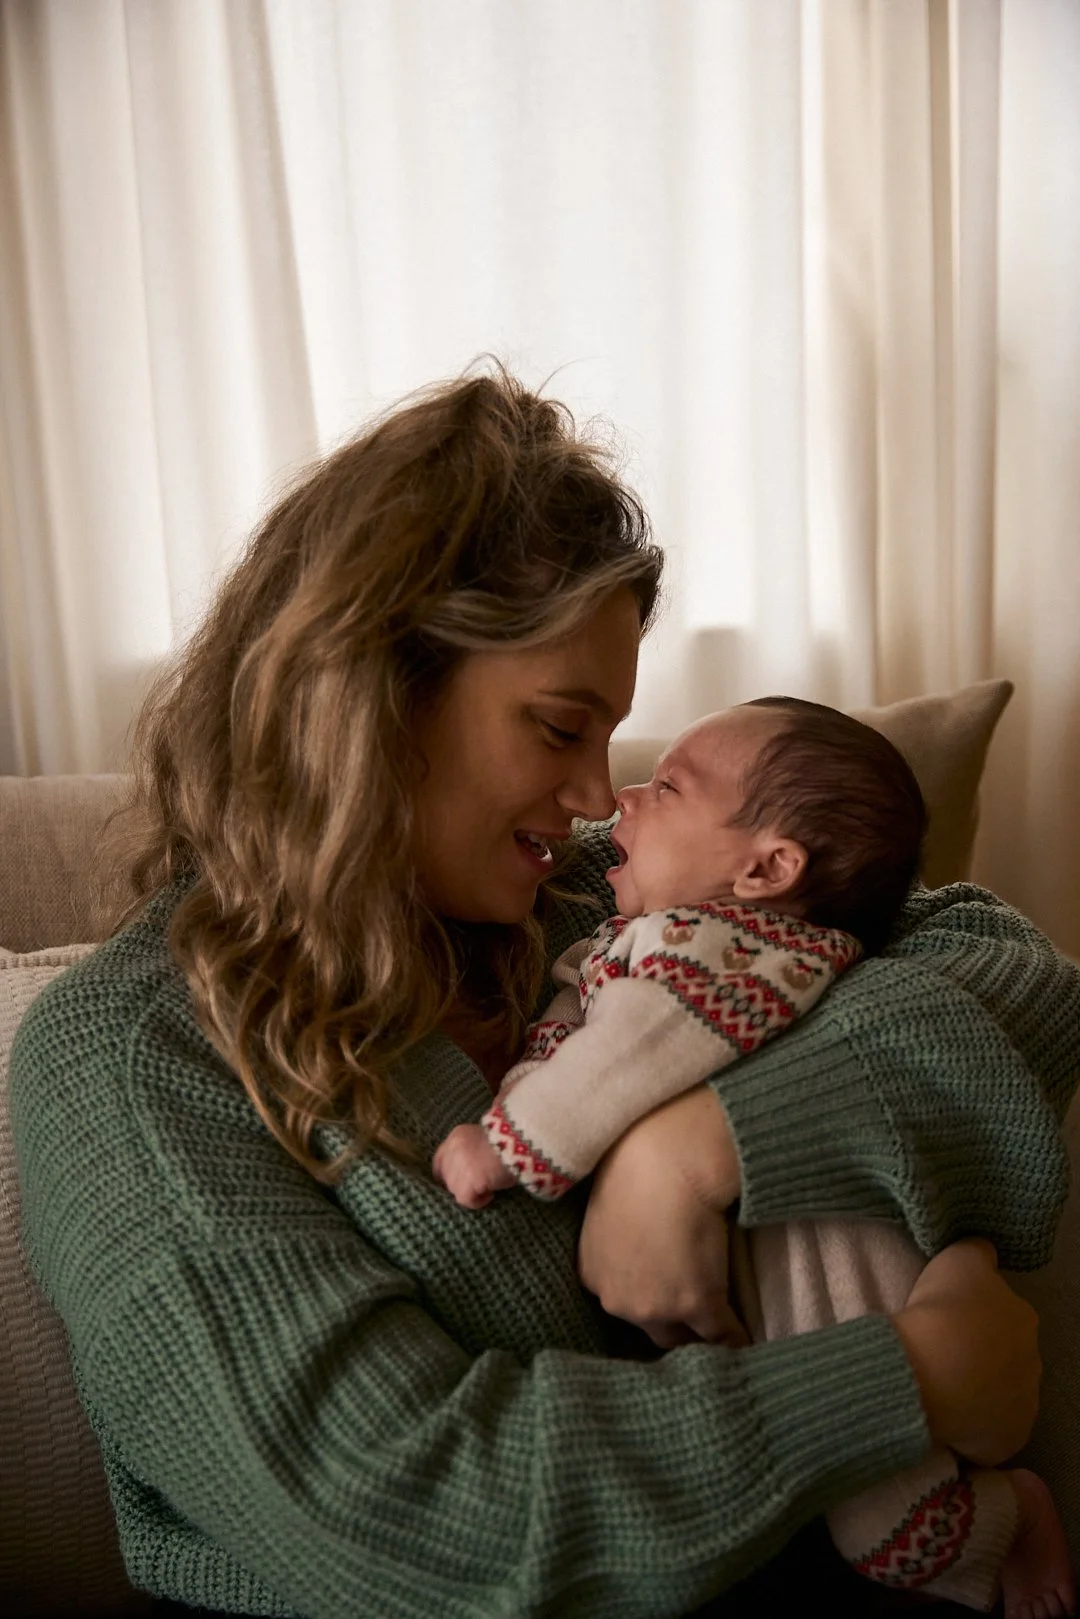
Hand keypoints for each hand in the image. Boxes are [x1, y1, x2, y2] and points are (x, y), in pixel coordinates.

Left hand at [433, 1124, 515, 1208]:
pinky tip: (490, 1195)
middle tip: (475, 1188)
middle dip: (458, 1184)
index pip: (440, 1159)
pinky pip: (465, 1200)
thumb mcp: (486, 1139)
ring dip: (469, 1192)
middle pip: (445, 1175)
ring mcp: (457, 1166)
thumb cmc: (510, 1141)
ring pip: (454, 1189)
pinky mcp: (466, 1183)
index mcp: (457, 1135)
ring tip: (488, 1190)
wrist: (521, 1143)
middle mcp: (452, 1149)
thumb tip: (470, 1169)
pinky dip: (477, 1201)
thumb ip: (473, 1150)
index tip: (456, 1181)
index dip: (447, 1173)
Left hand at [578, 1087, 744, 1347]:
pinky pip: (720, 1334)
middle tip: (695, 1322)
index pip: (623, 1302)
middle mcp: (617, 1299)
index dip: (649, 1302)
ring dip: (702, 1338)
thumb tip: (644, 1236)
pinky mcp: (695, 1305)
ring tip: (722, 1337)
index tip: (666, 1299)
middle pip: (650, 1327)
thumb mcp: (613, 1206)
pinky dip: (734, 1337)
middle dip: (672, 1325)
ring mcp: (656, 1307)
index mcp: (592, 1272)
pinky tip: (746, 1338)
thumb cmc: (640, 1165)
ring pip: (682, 1337)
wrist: (668, 1163)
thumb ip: (622, 1237)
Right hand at [892, 1238, 1040, 1465]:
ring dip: (980, 1391)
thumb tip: (986, 1256)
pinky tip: (949, 1416)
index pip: (1004, 1315)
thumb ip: (978, 1253)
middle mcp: (1033, 1362)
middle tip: (944, 1352)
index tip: (948, 1320)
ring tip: (942, 1385)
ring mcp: (1023, 1405)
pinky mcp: (1007, 1440)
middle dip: (982, 1356)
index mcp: (1024, 1318)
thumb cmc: (943, 1310)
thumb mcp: (959, 1258)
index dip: (975, 1317)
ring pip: (1002, 1396)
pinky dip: (974, 1427)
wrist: (930, 1370)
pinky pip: (990, 1432)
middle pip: (1006, 1357)